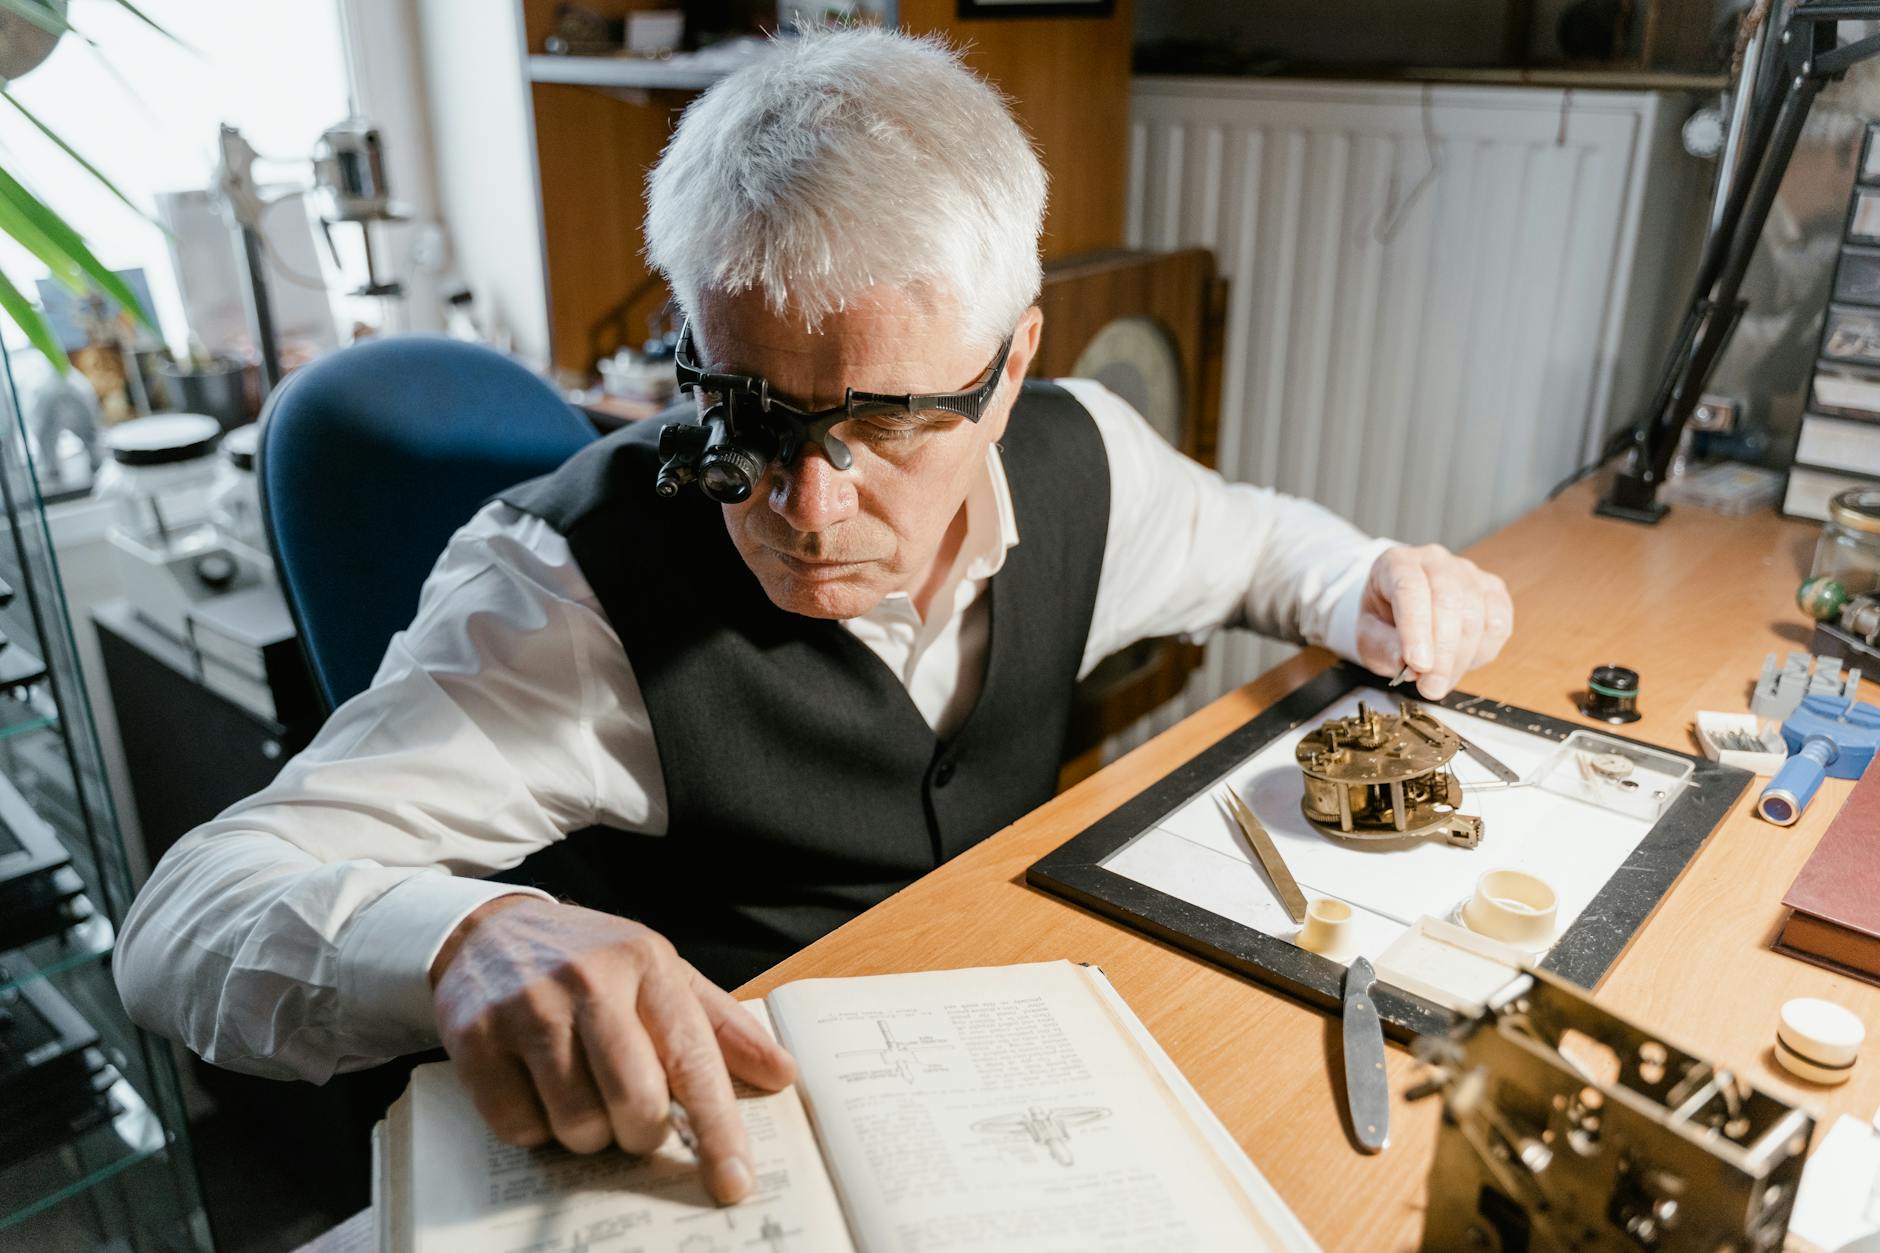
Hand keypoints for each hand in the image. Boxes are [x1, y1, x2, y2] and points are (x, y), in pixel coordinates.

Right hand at [429, 896, 794, 1203]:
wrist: (492, 931)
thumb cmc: (593, 962)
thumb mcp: (663, 974)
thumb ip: (722, 1025)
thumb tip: (781, 1073)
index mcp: (647, 965)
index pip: (694, 1061)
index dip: (718, 1129)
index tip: (734, 1181)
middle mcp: (589, 982)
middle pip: (636, 1103)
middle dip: (642, 1132)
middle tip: (635, 1117)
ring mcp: (527, 1008)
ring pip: (577, 1124)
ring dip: (588, 1132)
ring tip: (583, 1093)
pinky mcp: (475, 1038)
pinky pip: (518, 1127)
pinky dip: (535, 1128)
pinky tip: (537, 1089)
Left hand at [1354, 543, 1512, 699]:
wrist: (1400, 611)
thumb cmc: (1383, 622)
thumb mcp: (1368, 638)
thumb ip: (1384, 648)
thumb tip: (1406, 663)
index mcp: (1397, 563)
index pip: (1410, 589)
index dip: (1416, 629)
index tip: (1418, 665)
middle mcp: (1434, 561)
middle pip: (1448, 601)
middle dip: (1442, 653)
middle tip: (1431, 687)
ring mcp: (1468, 573)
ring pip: (1475, 615)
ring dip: (1459, 658)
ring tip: (1439, 682)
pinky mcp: (1492, 590)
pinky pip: (1498, 624)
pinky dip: (1482, 652)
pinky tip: (1460, 663)